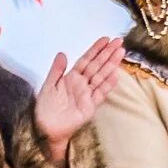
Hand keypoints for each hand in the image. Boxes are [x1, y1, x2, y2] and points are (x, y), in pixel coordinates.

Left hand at [31, 36, 121, 165]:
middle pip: (97, 66)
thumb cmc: (46, 108)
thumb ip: (56, 69)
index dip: (96, 50)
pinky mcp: (90, 107)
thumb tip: (62, 53)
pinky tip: (115, 75)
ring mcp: (88, 94)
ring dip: (111, 65)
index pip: (86, 60)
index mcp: (71, 77)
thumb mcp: (49, 85)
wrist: (47, 127)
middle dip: (108, 53)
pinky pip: (100, 93)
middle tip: (119, 42)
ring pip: (101, 76)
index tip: (106, 40)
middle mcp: (82, 84)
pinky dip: (108, 84)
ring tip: (120, 53)